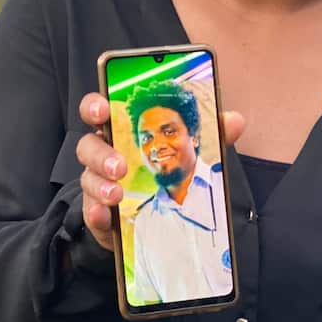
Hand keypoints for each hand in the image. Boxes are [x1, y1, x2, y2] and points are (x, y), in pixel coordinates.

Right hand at [75, 92, 245, 252]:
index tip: (102, 110)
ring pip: (88, 179)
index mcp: (121, 131)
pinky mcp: (99, 213)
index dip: (95, 106)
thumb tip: (235, 120)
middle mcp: (104, 154)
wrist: (157, 213)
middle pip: (87, 146)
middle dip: (100, 154)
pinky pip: (91, 211)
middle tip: (121, 166)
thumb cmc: (166, 169)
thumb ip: (210, 134)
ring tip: (117, 195)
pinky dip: (97, 212)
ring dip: (101, 185)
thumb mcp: (190, 149)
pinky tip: (107, 215)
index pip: (97, 111)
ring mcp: (98, 184)